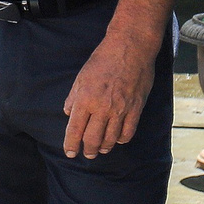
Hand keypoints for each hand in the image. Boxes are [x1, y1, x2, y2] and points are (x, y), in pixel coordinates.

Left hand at [62, 29, 157, 158]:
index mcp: (85, 100)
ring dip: (104, 147)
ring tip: (100, 149)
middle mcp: (102, 108)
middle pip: (93, 139)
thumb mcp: (81, 77)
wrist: (130, 49)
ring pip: (110, 138)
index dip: (71, 144)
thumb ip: (73, 98)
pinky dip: (121, 139)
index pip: (74, 129)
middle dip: (88, 150)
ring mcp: (121, 109)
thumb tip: (68, 114)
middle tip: (86, 154)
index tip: (70, 152)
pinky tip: (117, 140)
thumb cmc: (103, 60)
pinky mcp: (136, 108)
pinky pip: (128, 131)